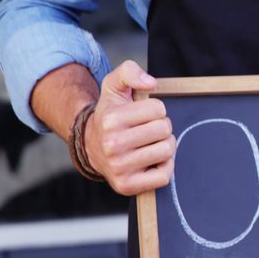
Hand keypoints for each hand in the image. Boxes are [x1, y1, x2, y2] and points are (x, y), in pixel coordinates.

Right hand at [84, 60, 174, 195]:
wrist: (91, 147)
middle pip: (165, 130)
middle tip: (148, 130)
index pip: (159, 109)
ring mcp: (119, 167)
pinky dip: (164, 167)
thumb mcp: (114, 86)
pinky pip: (164, 176)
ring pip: (167, 151)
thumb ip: (129, 71)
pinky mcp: (127, 186)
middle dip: (162, 127)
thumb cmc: (110, 115)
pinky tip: (150, 161)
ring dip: (164, 146)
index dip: (156, 109)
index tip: (142, 115)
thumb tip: (151, 82)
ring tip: (149, 144)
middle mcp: (112, 144)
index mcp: (111, 119)